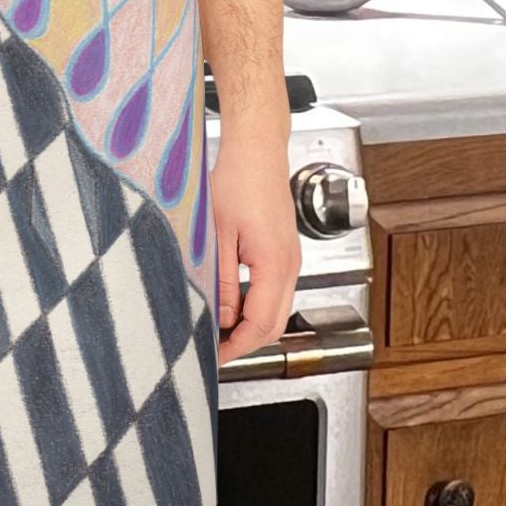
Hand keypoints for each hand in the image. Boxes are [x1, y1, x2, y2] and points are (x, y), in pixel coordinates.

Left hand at [210, 137, 299, 364]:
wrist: (257, 150)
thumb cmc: (237, 180)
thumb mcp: (217, 234)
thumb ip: (220, 280)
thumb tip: (220, 318)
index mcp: (275, 264)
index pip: (262, 324)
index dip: (237, 346)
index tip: (214, 355)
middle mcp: (290, 265)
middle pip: (275, 324)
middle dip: (246, 341)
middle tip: (214, 347)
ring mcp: (291, 259)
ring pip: (277, 309)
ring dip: (250, 323)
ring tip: (217, 327)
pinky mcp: (284, 251)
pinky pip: (275, 291)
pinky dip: (255, 305)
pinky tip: (230, 302)